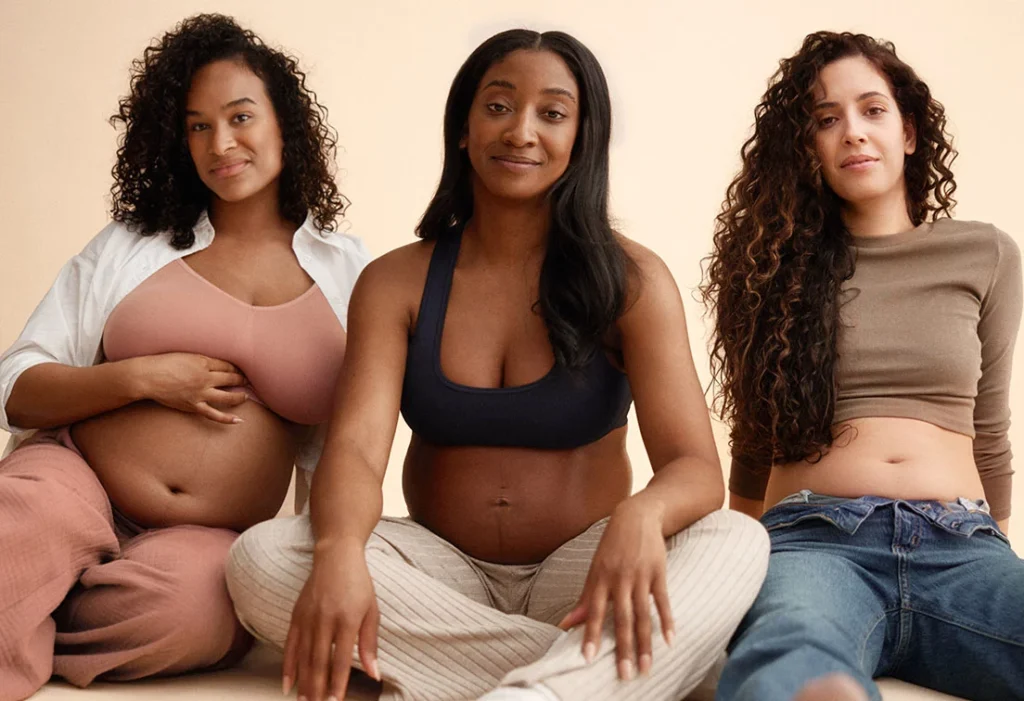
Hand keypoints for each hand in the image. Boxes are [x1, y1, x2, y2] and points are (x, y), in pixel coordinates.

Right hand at [131, 352, 246, 422]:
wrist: (148, 377)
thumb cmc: (164, 363)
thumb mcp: (186, 355)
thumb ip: (202, 360)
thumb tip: (215, 364)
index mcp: (203, 363)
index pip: (227, 366)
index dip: (237, 368)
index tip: (242, 369)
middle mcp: (205, 378)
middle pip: (231, 379)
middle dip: (242, 379)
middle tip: (249, 380)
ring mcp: (200, 394)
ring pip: (228, 397)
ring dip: (240, 396)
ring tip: (246, 396)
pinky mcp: (194, 406)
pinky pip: (214, 414)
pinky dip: (227, 418)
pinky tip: (238, 421)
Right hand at [284, 540, 379, 700]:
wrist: (336, 556)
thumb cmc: (359, 584)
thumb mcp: (372, 611)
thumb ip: (370, 644)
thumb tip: (374, 674)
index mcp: (347, 619)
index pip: (340, 659)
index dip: (337, 683)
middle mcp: (325, 619)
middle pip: (319, 661)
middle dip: (318, 688)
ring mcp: (308, 617)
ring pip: (303, 656)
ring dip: (303, 682)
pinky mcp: (296, 615)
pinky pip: (290, 645)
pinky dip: (288, 666)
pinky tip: (288, 684)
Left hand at [558, 501, 673, 680]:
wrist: (636, 516)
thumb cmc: (612, 547)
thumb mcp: (595, 569)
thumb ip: (585, 599)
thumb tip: (566, 624)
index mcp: (600, 579)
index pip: (594, 612)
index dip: (592, 634)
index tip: (589, 657)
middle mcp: (619, 579)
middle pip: (622, 619)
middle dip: (622, 648)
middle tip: (624, 674)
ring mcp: (640, 576)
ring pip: (643, 615)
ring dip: (645, 643)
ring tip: (646, 666)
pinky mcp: (658, 572)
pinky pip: (663, 601)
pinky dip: (667, 621)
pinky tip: (670, 640)